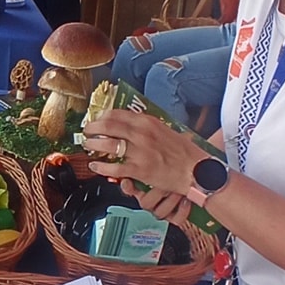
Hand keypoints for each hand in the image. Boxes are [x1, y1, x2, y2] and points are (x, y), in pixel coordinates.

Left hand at [83, 106, 200, 211]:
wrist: (197, 170)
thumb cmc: (184, 153)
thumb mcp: (165, 130)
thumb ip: (147, 127)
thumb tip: (129, 125)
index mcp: (148, 122)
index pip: (117, 114)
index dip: (102, 116)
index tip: (96, 119)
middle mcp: (142, 134)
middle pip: (108, 126)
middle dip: (92, 128)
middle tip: (87, 131)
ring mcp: (140, 152)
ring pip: (107, 145)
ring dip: (93, 145)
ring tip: (88, 146)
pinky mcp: (139, 170)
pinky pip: (113, 168)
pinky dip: (100, 167)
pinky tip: (95, 166)